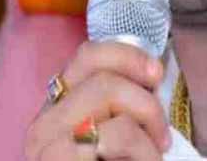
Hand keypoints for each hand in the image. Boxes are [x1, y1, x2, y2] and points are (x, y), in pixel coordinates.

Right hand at [25, 41, 170, 159]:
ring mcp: (46, 143)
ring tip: (154, 155)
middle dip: (145, 102)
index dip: (127, 56)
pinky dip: (145, 151)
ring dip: (147, 128)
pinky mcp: (55, 160)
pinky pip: (116, 134)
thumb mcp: (113, 136)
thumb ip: (119, 108)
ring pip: (109, 97)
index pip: (88, 55)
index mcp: (58, 109)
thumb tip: (152, 75)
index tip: (156, 74)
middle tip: (162, 135)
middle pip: (103, 77)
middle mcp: (44, 122)